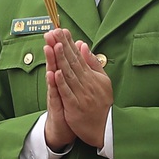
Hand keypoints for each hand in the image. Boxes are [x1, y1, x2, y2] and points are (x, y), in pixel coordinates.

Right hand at [42, 28, 73, 150]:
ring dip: (51, 61)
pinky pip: (54, 93)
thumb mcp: (72, 86)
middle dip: (53, 47)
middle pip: (55, 62)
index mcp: (64, 78)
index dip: (62, 44)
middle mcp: (57, 83)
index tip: (60, 29)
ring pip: (52, 75)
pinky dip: (53, 84)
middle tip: (50, 32)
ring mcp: (55, 94)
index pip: (63, 58)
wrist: (62, 129)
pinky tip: (52, 74)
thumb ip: (74, 68)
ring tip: (50, 48)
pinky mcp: (55, 105)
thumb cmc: (68, 106)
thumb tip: (77, 50)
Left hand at [49, 29, 113, 147]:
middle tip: (54, 31)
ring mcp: (80, 95)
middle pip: (72, 61)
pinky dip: (61, 82)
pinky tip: (56, 71)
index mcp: (92, 76)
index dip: (69, 43)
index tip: (61, 30)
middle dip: (62, 45)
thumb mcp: (102, 81)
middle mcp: (86, 83)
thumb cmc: (102, 104)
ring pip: (69, 74)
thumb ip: (92, 63)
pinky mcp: (75, 107)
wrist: (105, 128)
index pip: (78, 56)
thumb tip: (83, 45)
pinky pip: (67, 93)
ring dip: (61, 59)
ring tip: (54, 45)